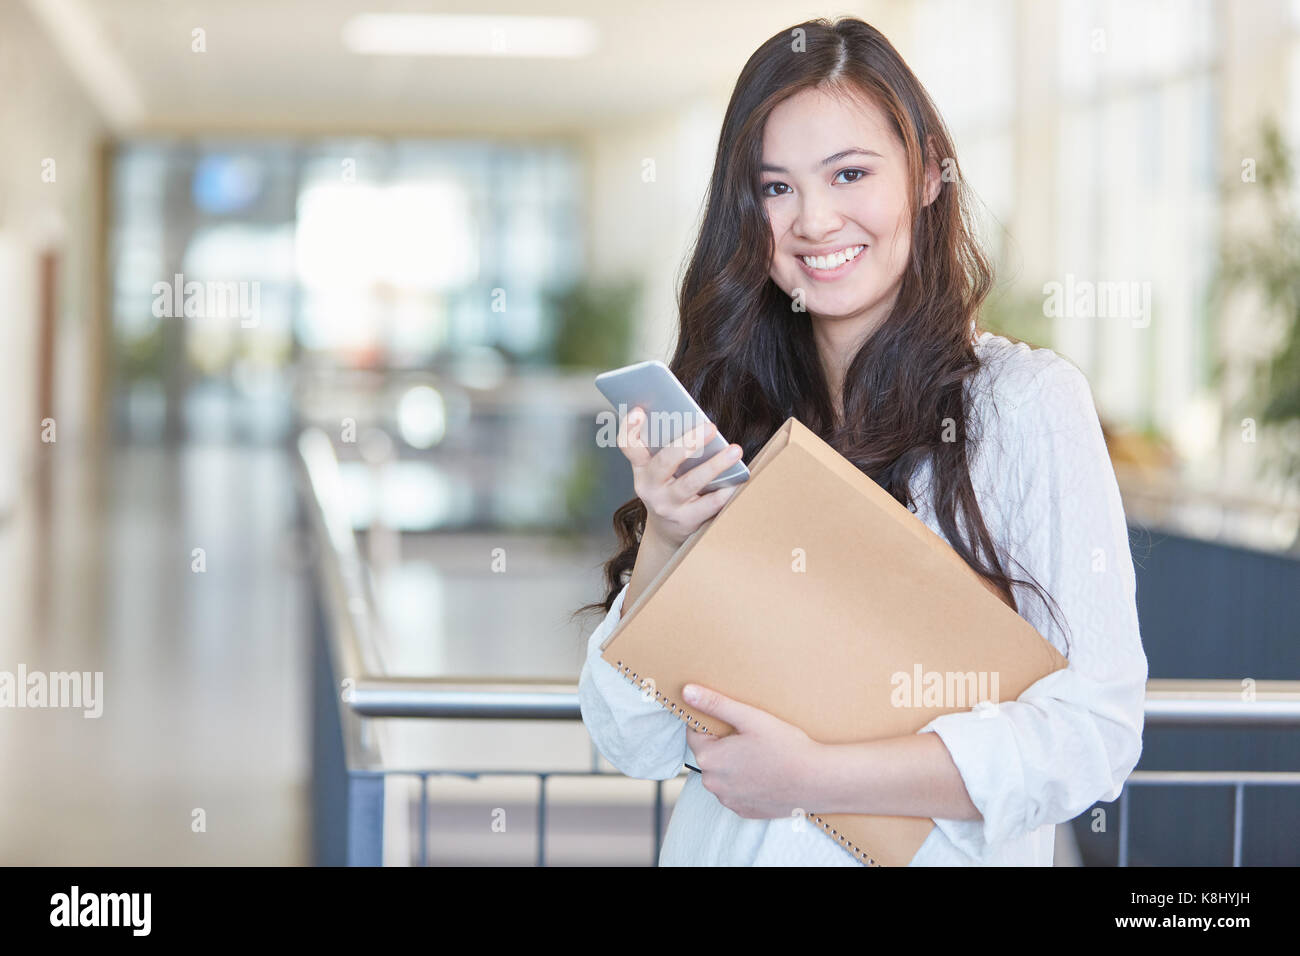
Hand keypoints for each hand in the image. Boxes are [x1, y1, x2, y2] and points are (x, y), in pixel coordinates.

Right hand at [616, 406, 743, 548]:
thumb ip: (670, 449)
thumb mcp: (660, 471)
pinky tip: (738, 479)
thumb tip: (699, 425)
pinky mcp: (685, 520)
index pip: (628, 446)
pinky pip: (708, 504)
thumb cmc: (668, 488)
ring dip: (714, 465)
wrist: (666, 531)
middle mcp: (649, 486)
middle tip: (711, 427)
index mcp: (641, 467)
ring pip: (690, 482)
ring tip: (734, 451)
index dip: (630, 428)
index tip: (639, 411)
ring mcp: (666, 505)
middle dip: (688, 443)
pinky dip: (724, 491)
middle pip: (664, 462)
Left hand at [682, 683, 823, 819]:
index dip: (714, 723)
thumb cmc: (786, 747)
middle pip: (709, 754)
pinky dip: (744, 782)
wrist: (817, 781)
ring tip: (761, 755)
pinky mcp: (743, 810)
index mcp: (709, 757)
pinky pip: (735, 791)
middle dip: (724, 744)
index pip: (696, 733)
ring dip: (733, 764)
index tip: (735, 722)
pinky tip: (765, 773)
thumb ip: (715, 704)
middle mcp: (713, 783)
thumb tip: (686, 692)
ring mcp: (728, 800)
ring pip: (722, 774)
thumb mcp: (750, 718)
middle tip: (752, 737)